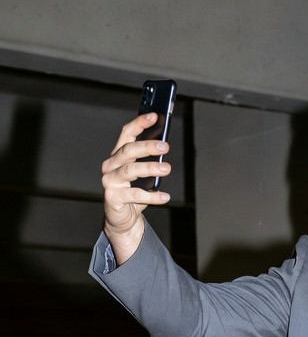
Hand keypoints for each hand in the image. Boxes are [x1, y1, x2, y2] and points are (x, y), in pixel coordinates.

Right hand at [101, 111, 171, 262]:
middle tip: (165, 146)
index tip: (154, 116)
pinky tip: (164, 196)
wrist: (123, 219)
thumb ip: (148, 161)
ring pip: (130, 170)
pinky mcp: (113, 198)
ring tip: (167, 169)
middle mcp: (110, 166)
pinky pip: (135, 194)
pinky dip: (152, 196)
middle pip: (128, 151)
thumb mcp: (142, 176)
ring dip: (150, 168)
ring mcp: (110, 181)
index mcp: (117, 156)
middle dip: (147, 146)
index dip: (139, 124)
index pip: (126, 135)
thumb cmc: (133, 194)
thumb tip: (163, 147)